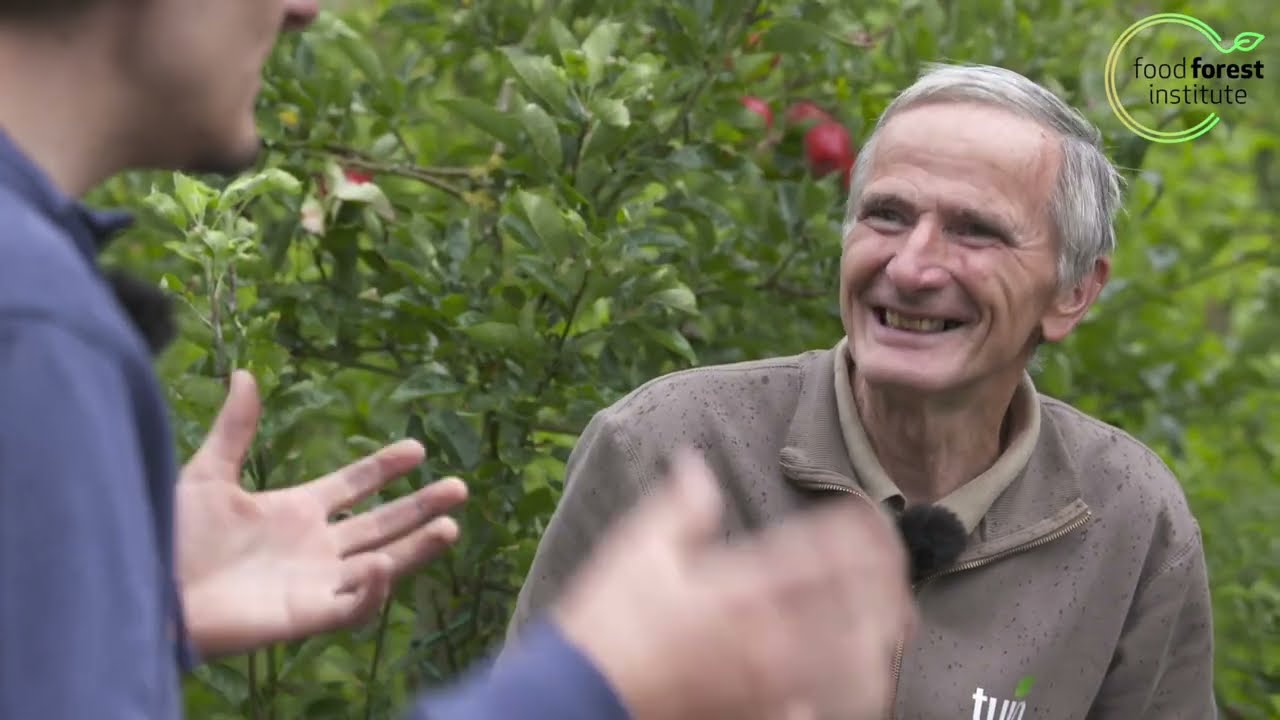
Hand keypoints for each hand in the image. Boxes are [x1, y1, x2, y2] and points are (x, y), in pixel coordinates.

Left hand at [176, 370, 467, 657]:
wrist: (150, 592)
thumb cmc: (173, 538)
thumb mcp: (207, 475)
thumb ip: (234, 429)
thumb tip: (243, 373)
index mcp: (297, 511)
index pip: (355, 486)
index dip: (386, 468)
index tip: (419, 448)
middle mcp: (316, 546)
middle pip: (382, 524)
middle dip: (421, 506)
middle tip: (459, 488)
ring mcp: (316, 582)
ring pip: (383, 565)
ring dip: (417, 548)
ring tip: (450, 527)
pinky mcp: (308, 616)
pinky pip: (354, 607)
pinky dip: (372, 590)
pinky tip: (382, 565)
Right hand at [553, 449, 913, 719]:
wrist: (582, 694)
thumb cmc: (608, 619)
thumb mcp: (639, 546)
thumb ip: (683, 505)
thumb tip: (698, 465)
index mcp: (744, 583)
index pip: (830, 550)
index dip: (866, 531)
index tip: (878, 518)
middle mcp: (769, 635)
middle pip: (859, 611)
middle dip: (889, 590)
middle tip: (897, 575)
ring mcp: (769, 684)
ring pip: (855, 668)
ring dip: (880, 645)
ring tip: (890, 629)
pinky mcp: (760, 718)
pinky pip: (820, 710)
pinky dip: (844, 697)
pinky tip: (852, 685)